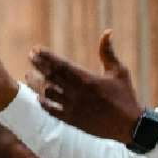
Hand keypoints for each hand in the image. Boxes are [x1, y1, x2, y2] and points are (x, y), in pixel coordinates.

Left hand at [31, 29, 142, 143]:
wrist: (130, 125)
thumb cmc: (125, 96)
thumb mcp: (119, 71)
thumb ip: (108, 52)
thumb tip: (107, 32)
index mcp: (87, 79)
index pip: (61, 65)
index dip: (46, 57)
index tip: (36, 49)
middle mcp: (77, 93)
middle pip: (51, 76)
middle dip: (38, 65)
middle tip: (30, 57)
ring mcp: (73, 108)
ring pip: (48, 93)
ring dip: (37, 84)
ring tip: (28, 75)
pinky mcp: (73, 121)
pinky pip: (52, 111)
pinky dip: (43, 104)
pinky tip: (38, 98)